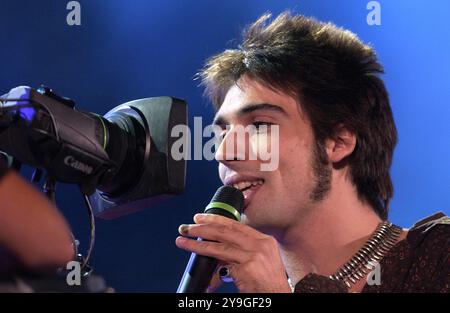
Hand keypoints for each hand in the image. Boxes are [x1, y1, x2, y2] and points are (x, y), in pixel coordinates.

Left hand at [175, 213, 291, 292]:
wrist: (277, 297)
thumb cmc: (266, 284)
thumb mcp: (256, 262)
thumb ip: (239, 253)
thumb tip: (215, 251)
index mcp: (264, 240)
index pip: (236, 225)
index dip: (217, 219)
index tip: (202, 217)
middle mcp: (260, 244)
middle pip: (227, 230)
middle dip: (204, 226)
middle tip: (188, 226)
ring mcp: (254, 254)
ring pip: (220, 244)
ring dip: (198, 240)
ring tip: (183, 238)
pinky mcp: (247, 266)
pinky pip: (221, 260)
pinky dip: (204, 253)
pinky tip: (193, 251)